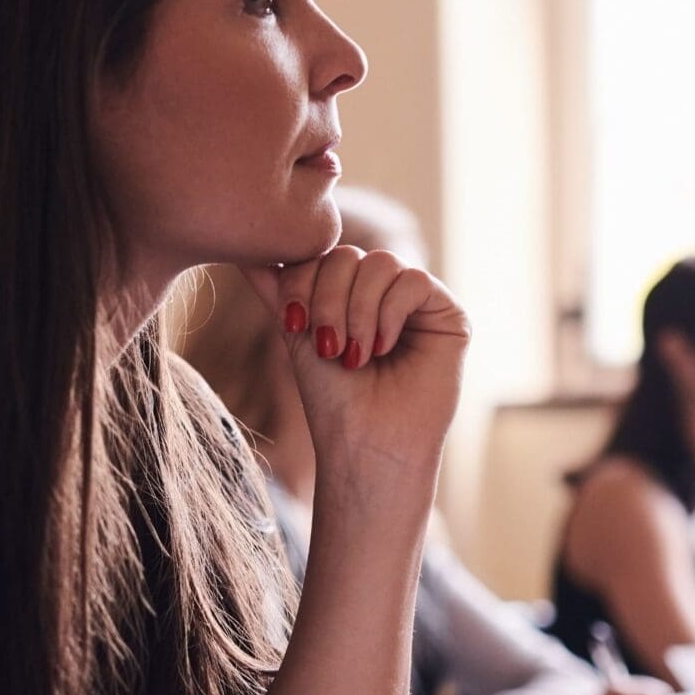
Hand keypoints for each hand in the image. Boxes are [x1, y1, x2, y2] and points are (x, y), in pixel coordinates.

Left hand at [242, 244, 469, 491]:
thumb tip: (246, 250)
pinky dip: (389, 314)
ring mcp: (418, 301)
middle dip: (328, 299)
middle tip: (327, 346)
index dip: (303, 281)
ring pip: (381, 262)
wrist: (366, 444)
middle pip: (349, 254)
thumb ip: (280, 287)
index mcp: (350, 293)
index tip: (294, 323)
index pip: (324, 255)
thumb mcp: (298, 332)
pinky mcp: (448, 314)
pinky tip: (382, 350)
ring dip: (357, 310)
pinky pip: (414, 281)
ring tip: (354, 355)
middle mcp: (385, 292)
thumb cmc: (333, 399)